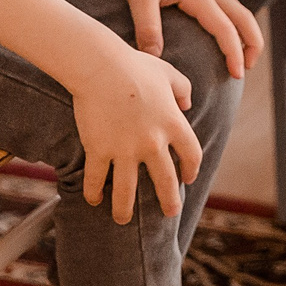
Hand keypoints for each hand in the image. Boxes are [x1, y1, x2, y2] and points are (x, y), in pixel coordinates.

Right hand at [67, 35, 201, 223]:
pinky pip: (95, 179)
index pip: (192, 155)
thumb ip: (182, 88)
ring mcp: (124, 149)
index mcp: (173, 124)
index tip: (188, 178)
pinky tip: (93, 200)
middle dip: (168, 201)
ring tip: (123, 220)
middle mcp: (152, 142)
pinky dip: (93, 192)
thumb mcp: (167, 73)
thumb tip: (187, 103)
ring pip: (127, 191)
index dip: (192, 169)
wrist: (100, 66)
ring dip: (125, 210)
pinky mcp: (99, 150)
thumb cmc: (134, 65)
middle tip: (169, 213)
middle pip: (165, 181)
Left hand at [112, 0, 261, 79]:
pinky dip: (234, 22)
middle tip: (247, 69)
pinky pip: (226, 5)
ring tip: (241, 57)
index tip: (237, 74)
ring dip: (245, 33)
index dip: (234, 53)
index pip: (225, 28)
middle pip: (244, 17)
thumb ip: (147, 26)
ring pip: (238, 10)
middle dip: (252, 43)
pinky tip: (223, 34)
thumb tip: (154, 58)